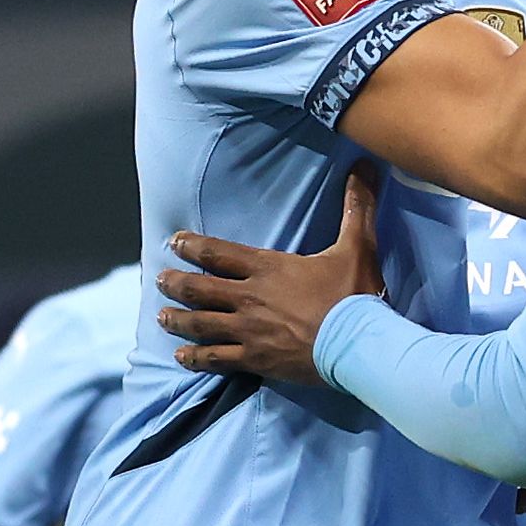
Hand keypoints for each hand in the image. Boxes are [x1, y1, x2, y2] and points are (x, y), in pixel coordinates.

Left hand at [163, 165, 386, 384]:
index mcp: (268, 267)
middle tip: (160, 279)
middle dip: (175, 282)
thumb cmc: (356, 295)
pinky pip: (216, 358)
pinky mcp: (255, 360)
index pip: (218, 252)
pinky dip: (196, 357)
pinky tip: (181, 356)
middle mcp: (250, 297)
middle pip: (200, 288)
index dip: (191, 246)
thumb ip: (356, 206)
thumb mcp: (358, 246)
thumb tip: (365, 165)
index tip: (173, 242)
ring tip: (161, 315)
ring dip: (177, 319)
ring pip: (200, 323)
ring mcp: (249, 331)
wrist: (358, 344)